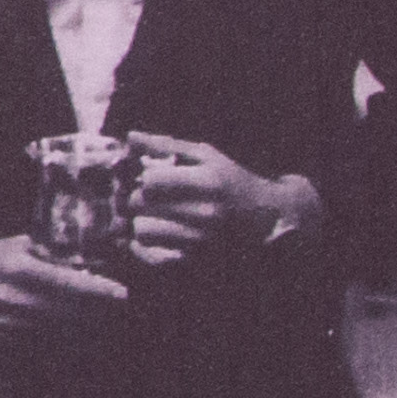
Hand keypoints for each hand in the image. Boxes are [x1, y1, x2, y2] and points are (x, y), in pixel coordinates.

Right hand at [0, 221, 127, 331]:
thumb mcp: (19, 244)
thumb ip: (52, 253)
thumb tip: (92, 261)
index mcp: (18, 269)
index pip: (69, 283)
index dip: (99, 290)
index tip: (122, 292)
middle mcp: (13, 297)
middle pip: (70, 311)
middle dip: (99, 312)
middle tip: (121, 309)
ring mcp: (7, 321)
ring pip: (60, 331)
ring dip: (87, 330)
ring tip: (107, 323)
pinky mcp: (3, 337)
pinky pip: (43, 345)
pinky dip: (66, 342)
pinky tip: (82, 338)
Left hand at [121, 134, 317, 265]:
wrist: (266, 220)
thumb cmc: (229, 181)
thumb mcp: (206, 157)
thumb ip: (166, 146)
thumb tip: (130, 136)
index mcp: (209, 182)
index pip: (151, 180)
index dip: (144, 178)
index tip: (151, 178)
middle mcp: (206, 213)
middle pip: (141, 204)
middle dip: (137, 197)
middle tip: (147, 197)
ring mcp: (202, 240)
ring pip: (141, 230)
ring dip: (141, 221)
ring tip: (155, 215)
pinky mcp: (197, 261)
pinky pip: (150, 255)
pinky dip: (146, 245)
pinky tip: (157, 234)